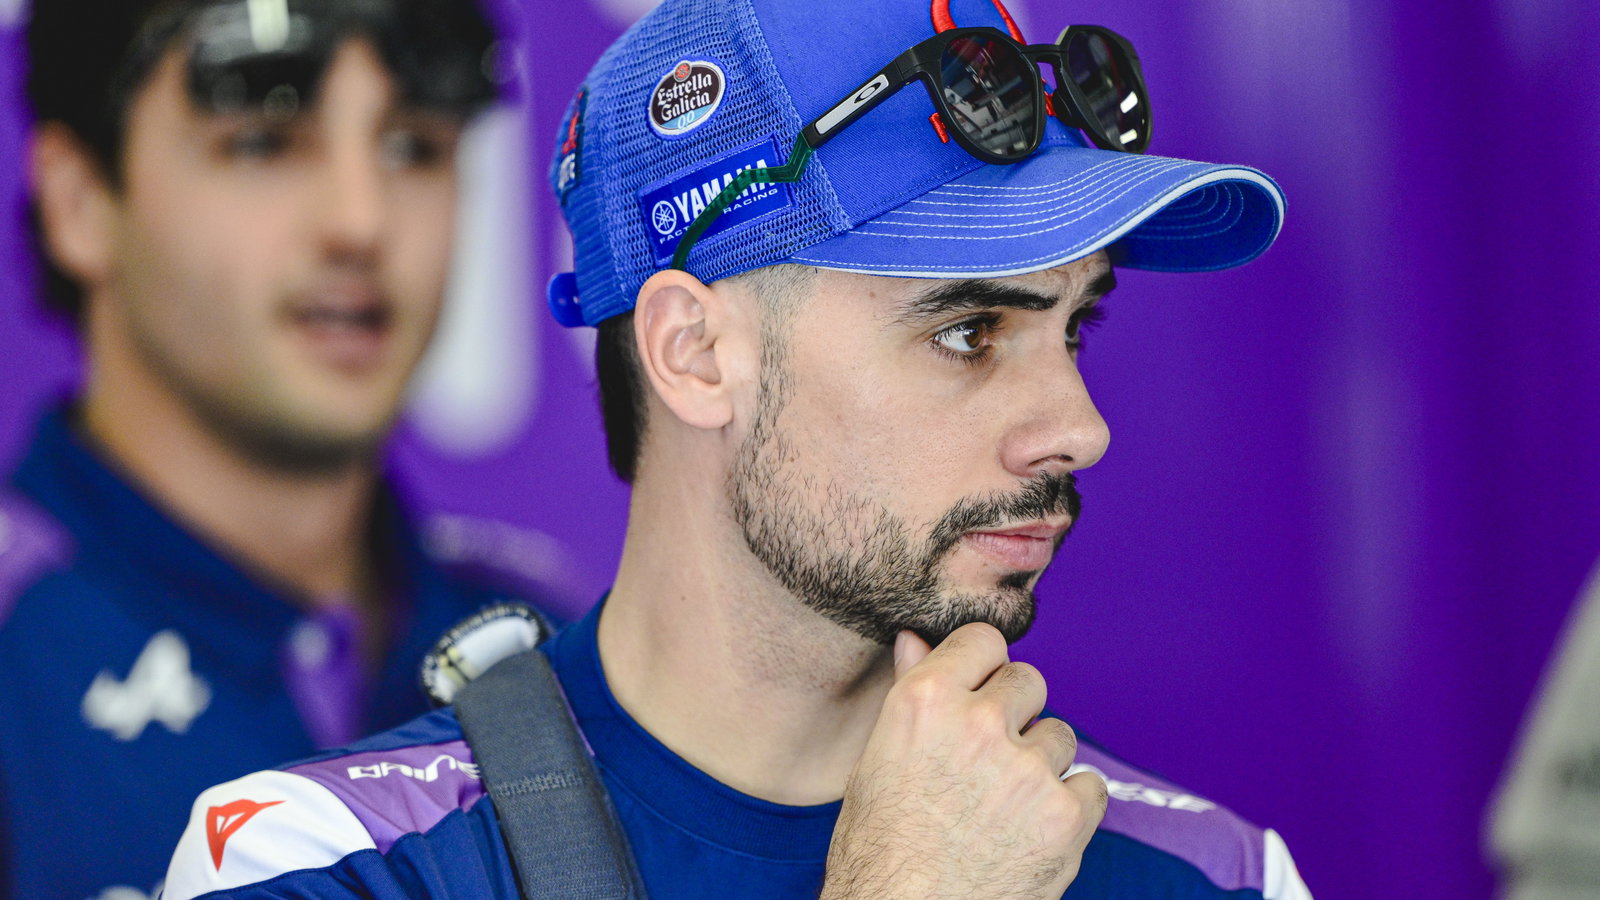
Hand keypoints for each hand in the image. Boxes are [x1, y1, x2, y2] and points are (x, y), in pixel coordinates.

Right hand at [819, 623, 1106, 899]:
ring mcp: (1028, 769)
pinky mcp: (1066, 816)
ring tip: (1001, 807)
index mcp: (925, 701)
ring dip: (1040, 764)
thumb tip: (915, 639)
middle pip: (1029, 681)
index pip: (984, 640)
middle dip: (1015, 714)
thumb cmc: (879, 850)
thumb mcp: (877, 760)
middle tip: (987, 763)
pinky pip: (1090, 785)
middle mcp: (979, 723)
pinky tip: (1028, 832)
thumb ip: (910, 691)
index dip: (982, 669)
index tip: (978, 695)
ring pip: (1059, 735)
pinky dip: (1068, 808)